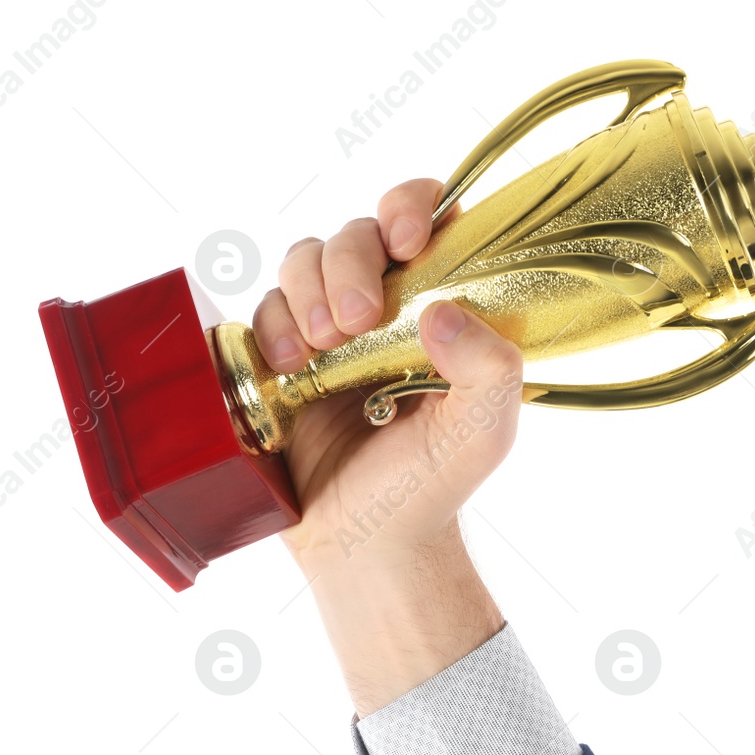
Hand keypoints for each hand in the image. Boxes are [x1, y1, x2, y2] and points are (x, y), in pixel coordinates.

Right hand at [250, 178, 522, 714]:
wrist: (364, 546)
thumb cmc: (430, 487)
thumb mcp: (485, 431)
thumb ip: (492, 367)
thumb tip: (441, 309)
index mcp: (436, 305)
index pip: (426, 218)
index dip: (412, 207)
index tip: (409, 243)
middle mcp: (381, 306)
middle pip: (354, 232)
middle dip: (350, 264)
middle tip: (357, 322)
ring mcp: (325, 330)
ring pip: (303, 260)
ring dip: (307, 293)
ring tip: (320, 351)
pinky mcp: (278, 359)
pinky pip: (261, 309)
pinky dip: (271, 327)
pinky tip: (290, 368)